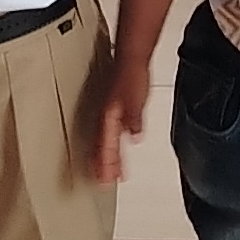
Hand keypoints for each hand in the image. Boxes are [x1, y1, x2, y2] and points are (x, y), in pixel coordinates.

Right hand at [91, 48, 151, 181]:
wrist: (131, 57)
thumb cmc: (132, 74)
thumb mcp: (137, 99)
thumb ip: (134, 119)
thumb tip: (133, 136)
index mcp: (109, 116)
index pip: (106, 146)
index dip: (106, 164)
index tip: (106, 180)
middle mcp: (106, 117)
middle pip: (101, 147)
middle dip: (102, 166)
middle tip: (104, 182)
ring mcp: (108, 113)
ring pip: (103, 141)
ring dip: (105, 157)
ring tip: (109, 172)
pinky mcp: (113, 109)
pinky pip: (108, 131)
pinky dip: (109, 144)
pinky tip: (116, 147)